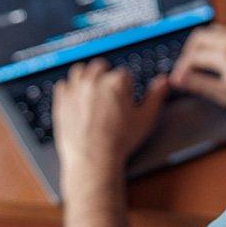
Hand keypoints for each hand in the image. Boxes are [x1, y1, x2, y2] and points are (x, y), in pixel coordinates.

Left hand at [53, 59, 168, 203]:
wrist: (93, 160)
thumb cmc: (119, 142)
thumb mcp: (145, 119)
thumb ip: (156, 96)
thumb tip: (163, 81)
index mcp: (117, 82)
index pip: (124, 73)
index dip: (127, 86)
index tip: (125, 98)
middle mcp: (95, 81)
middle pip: (101, 66)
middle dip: (106, 77)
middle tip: (110, 95)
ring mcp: (76, 90)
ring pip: (80, 70)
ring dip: (87, 77)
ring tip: (93, 92)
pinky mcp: (61, 101)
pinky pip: (63, 84)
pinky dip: (70, 89)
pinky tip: (78, 99)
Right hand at [169, 24, 225, 113]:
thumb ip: (201, 85)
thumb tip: (180, 79)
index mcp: (225, 54)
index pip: (192, 57)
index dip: (181, 70)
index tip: (178, 80)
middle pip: (197, 38)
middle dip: (187, 54)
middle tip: (186, 70)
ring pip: (209, 31)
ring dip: (199, 44)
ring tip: (198, 62)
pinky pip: (222, 31)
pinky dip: (211, 40)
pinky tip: (215, 55)